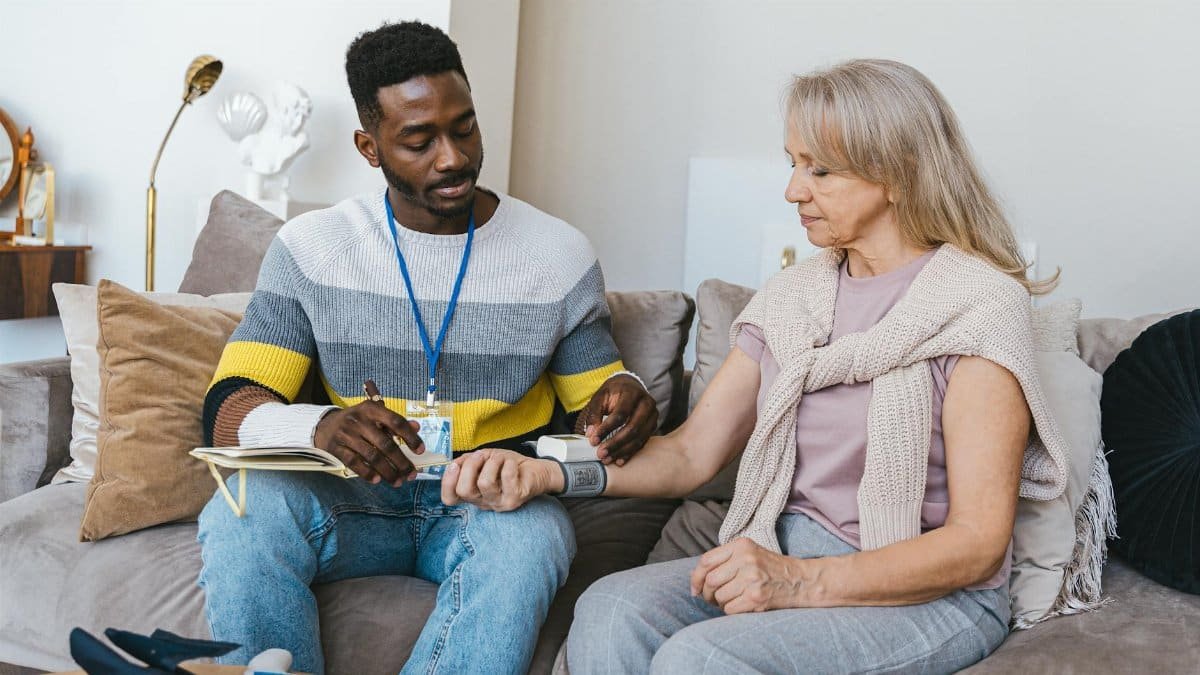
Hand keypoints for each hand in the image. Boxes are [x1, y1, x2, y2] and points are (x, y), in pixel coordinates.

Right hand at [313, 401, 423, 486]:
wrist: (324, 425)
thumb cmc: (356, 421)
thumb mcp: (374, 416)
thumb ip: (394, 422)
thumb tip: (416, 427)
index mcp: (371, 409)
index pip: (396, 422)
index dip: (410, 437)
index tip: (420, 451)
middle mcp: (359, 420)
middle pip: (385, 444)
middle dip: (401, 462)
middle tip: (411, 474)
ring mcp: (346, 434)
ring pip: (372, 456)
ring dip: (387, 471)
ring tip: (398, 481)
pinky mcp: (336, 447)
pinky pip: (354, 463)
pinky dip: (367, 473)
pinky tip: (378, 480)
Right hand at [440, 448, 562, 511]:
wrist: (536, 470)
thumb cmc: (508, 465)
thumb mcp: (484, 460)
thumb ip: (467, 462)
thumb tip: (454, 463)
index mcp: (473, 494)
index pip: (450, 498)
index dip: (447, 482)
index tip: (455, 465)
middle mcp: (484, 502)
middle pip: (464, 490)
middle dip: (470, 466)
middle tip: (482, 456)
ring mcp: (499, 503)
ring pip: (484, 483)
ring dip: (492, 462)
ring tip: (500, 459)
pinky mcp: (515, 499)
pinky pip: (506, 477)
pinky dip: (508, 464)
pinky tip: (512, 464)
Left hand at [575, 374, 657, 464]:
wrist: (630, 387)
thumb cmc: (614, 392)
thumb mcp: (600, 396)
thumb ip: (594, 413)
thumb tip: (591, 434)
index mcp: (632, 392)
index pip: (621, 413)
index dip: (607, 429)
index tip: (593, 440)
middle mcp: (646, 403)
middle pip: (633, 427)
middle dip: (615, 443)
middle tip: (601, 454)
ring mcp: (652, 415)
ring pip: (639, 437)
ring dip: (622, 451)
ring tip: (607, 459)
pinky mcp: (653, 425)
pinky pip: (642, 442)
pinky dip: (630, 452)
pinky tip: (619, 460)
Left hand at [689, 538, 808, 613]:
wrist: (801, 581)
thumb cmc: (771, 568)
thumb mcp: (750, 553)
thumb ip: (726, 560)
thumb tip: (697, 582)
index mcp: (741, 545)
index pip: (706, 561)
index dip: (696, 577)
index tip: (695, 589)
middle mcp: (746, 559)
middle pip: (710, 581)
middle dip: (707, 594)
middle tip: (712, 599)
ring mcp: (752, 578)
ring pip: (719, 597)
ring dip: (721, 604)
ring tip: (733, 600)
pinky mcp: (757, 597)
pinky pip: (730, 609)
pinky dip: (731, 611)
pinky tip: (742, 606)